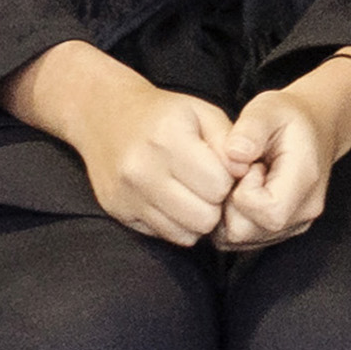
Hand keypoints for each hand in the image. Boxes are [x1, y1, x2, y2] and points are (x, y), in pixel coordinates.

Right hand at [8, 43, 242, 246]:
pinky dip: (177, 224)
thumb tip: (245, 175)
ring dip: (197, 217)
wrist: (105, 114)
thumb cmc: (164, 115)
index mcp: (167, 137)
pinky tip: (173, 201)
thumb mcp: (203, 113)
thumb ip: (230, 142)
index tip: (221, 170)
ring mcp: (127, 193)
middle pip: (205, 216)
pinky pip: (166, 236)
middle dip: (214, 204)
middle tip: (208, 186)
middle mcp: (142, 168)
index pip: (219, 185)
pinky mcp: (118, 211)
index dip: (228, 180)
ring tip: (192, 194)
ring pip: (187, 233)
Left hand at [214, 50, 350, 251]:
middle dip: (229, 203)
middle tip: (240, 173)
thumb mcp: (268, 108)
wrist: (314, 129)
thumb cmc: (289, 117)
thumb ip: (250, 129)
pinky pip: (240, 239)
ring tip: (241, 181)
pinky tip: (241, 192)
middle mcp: (303, 213)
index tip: (248, 165)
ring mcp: (292, 226)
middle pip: (246, 232)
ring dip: (227, 212)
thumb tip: (233, 154)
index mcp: (305, 183)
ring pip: (239, 239)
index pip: (268, 212)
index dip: (244, 192)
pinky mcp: (279, 232)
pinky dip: (231, 219)